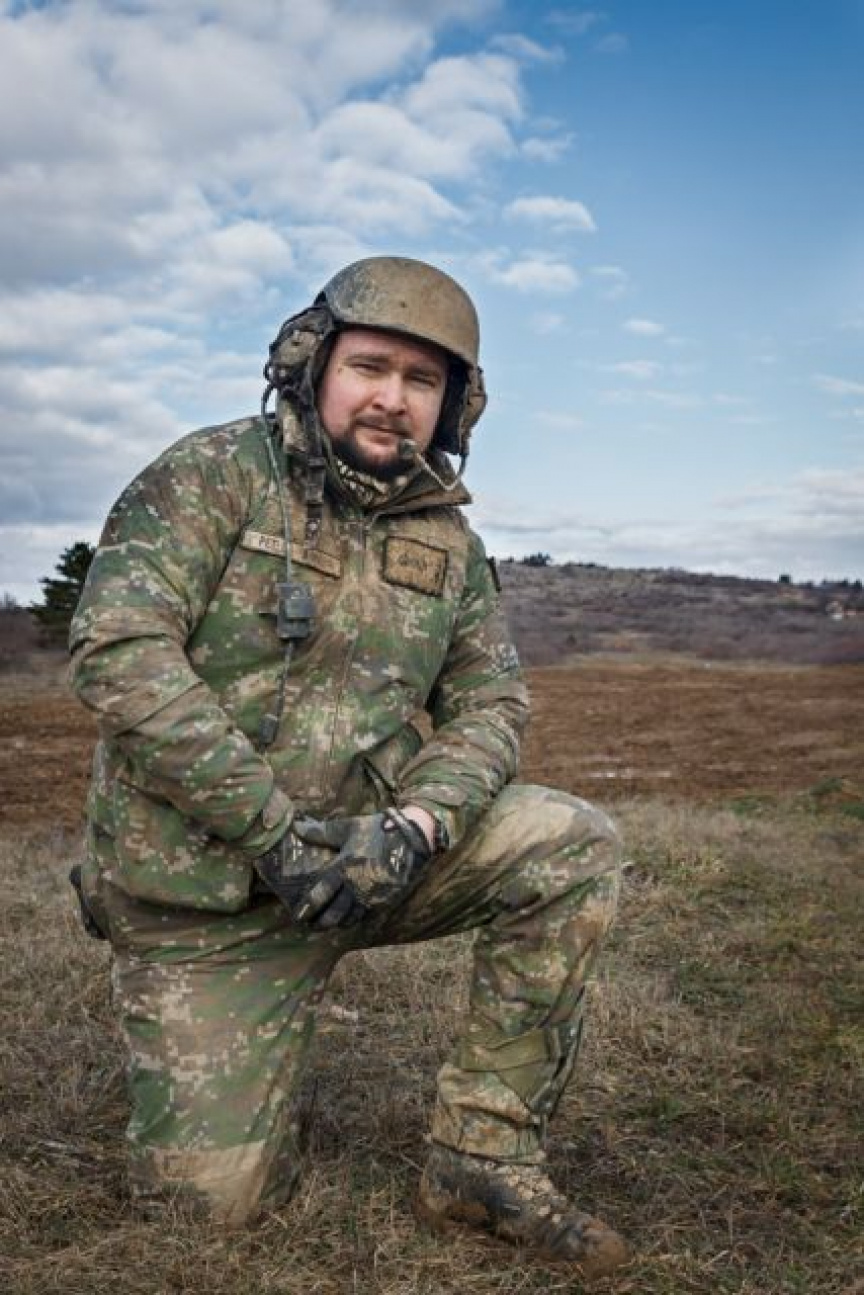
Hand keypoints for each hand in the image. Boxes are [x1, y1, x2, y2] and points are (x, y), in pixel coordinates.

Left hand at [289, 808, 432, 928]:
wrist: (411, 838)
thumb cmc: (377, 830)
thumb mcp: (349, 827)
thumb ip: (322, 832)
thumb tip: (297, 828)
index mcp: (343, 868)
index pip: (320, 894)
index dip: (307, 907)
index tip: (297, 915)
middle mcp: (356, 886)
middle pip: (333, 912)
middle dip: (319, 922)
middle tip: (309, 926)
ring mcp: (371, 895)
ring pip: (349, 918)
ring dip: (335, 924)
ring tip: (325, 927)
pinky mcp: (383, 899)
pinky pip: (364, 915)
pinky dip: (352, 920)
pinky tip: (346, 920)